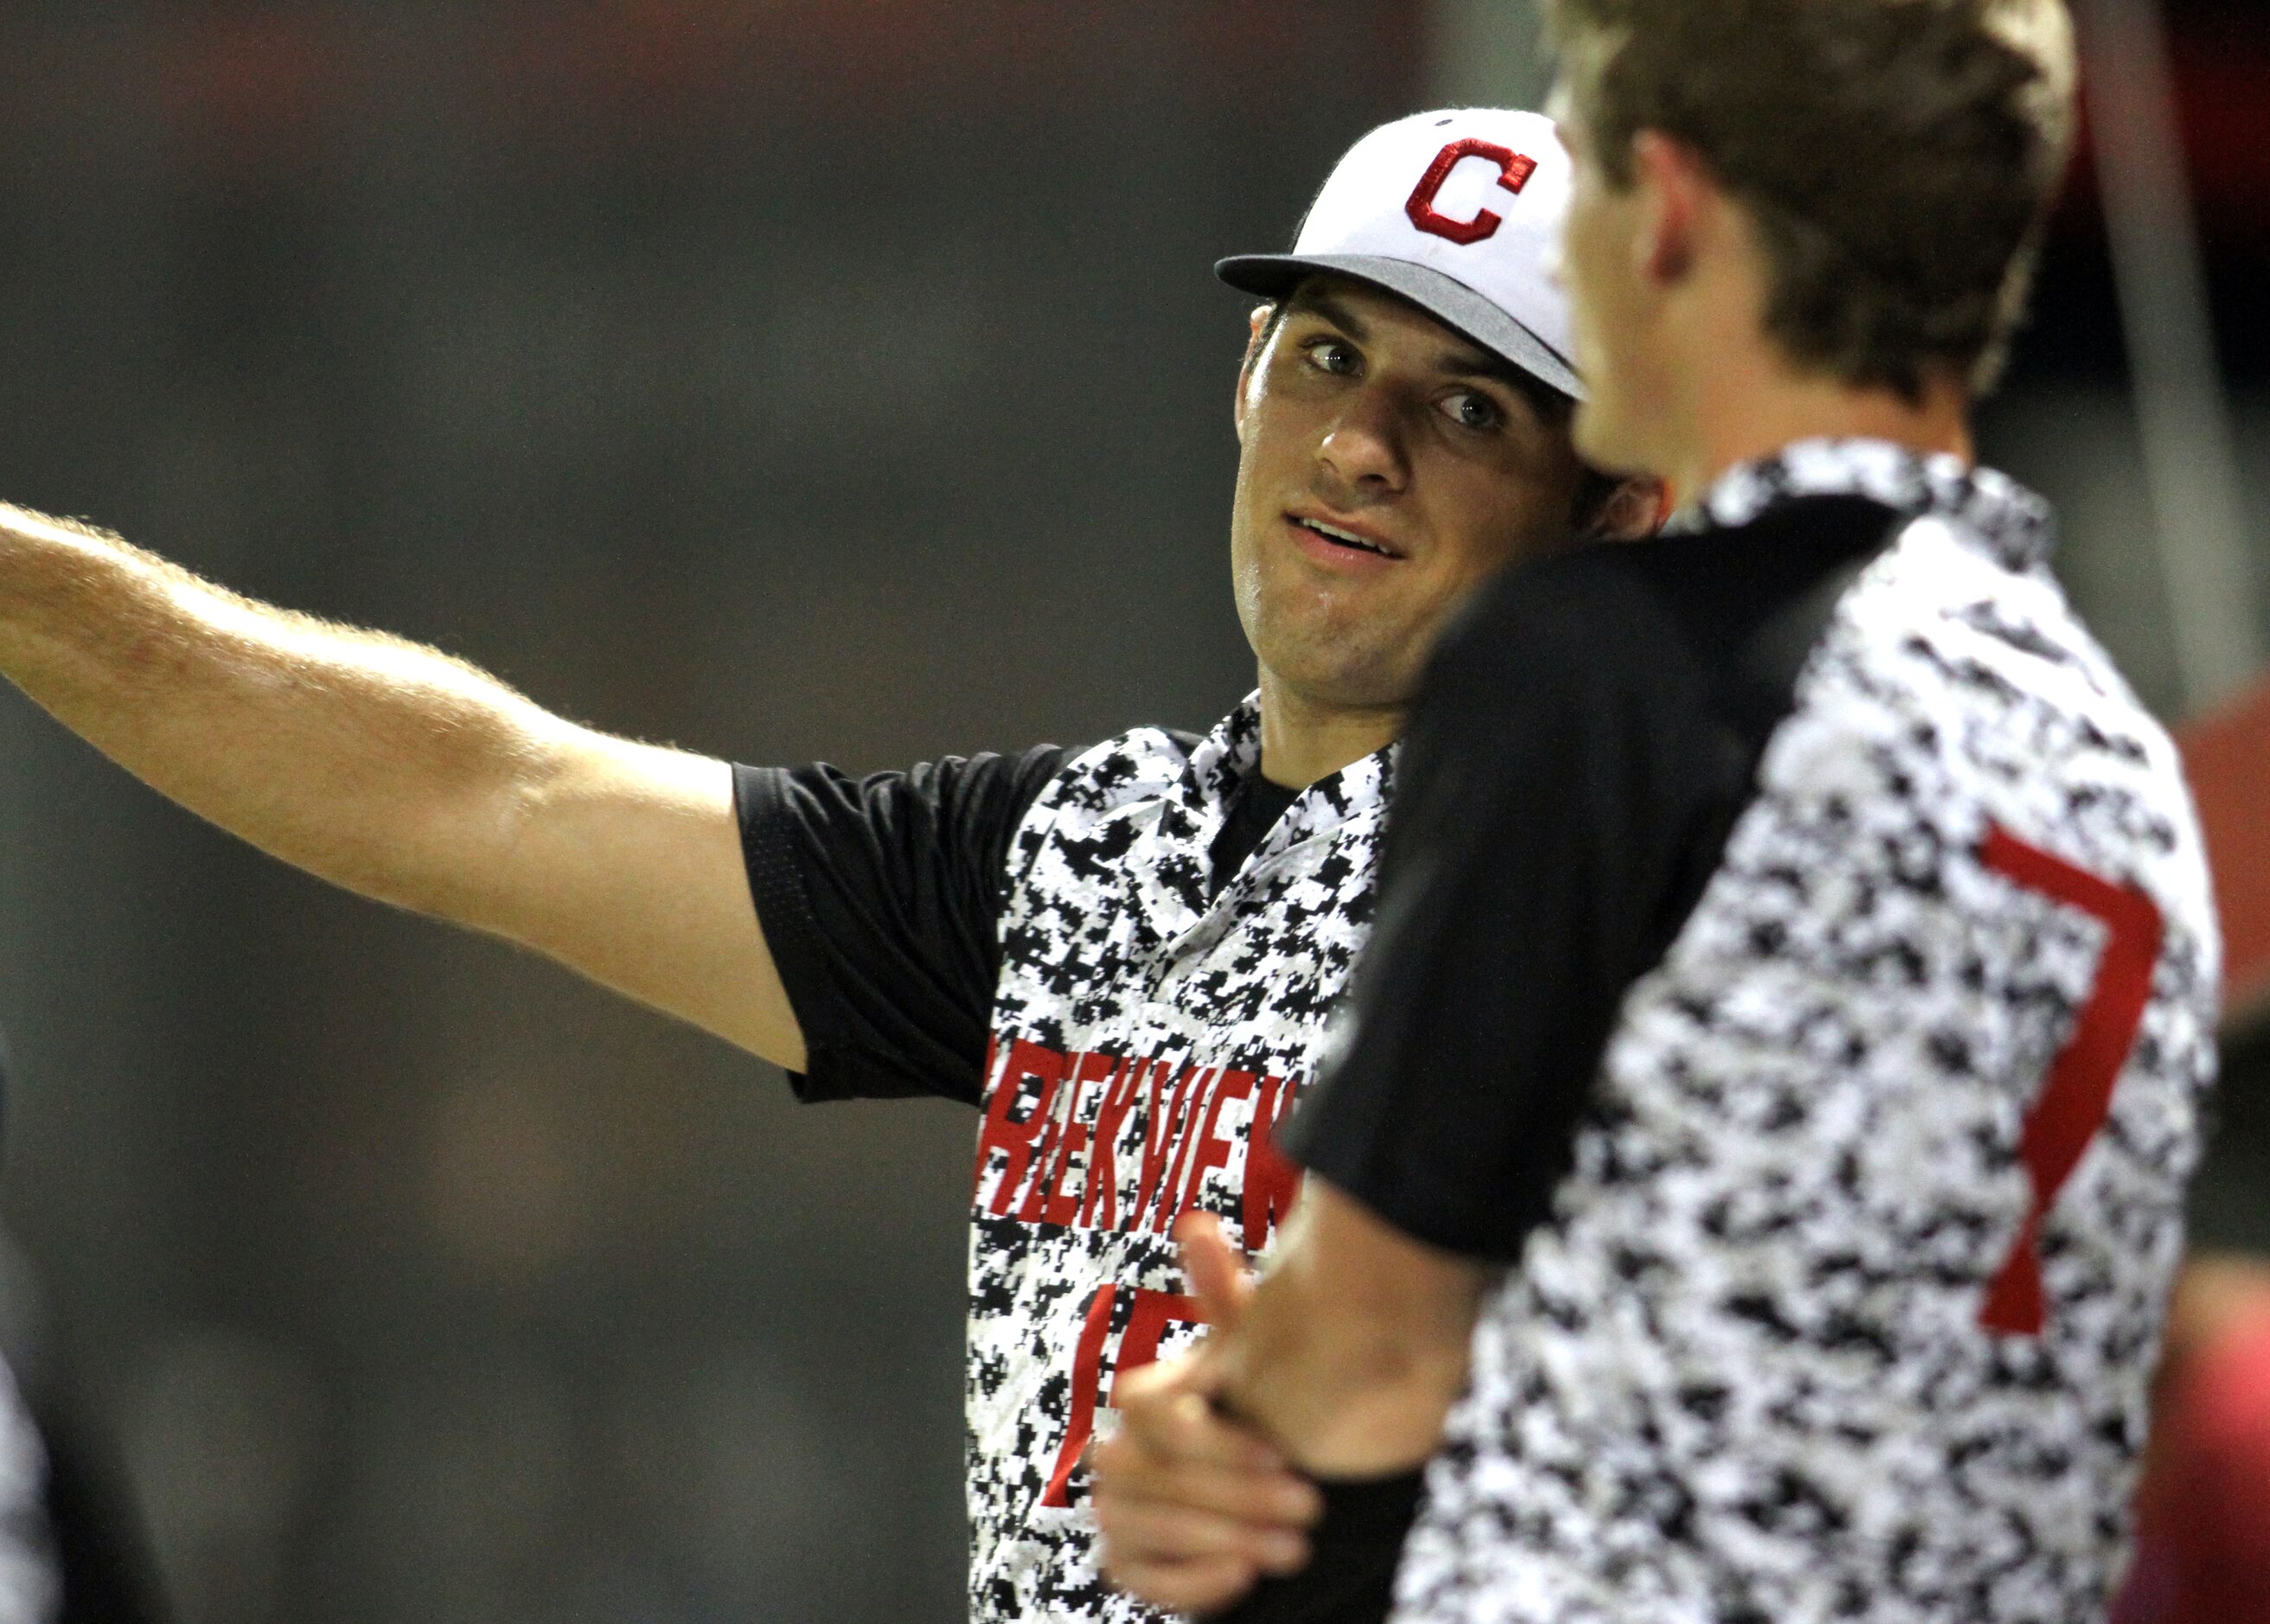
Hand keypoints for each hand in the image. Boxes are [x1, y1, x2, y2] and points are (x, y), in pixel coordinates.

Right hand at [1092, 1214, 1322, 1613]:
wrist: (1301, 1496)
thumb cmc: (1279, 1414)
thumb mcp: (1264, 1357)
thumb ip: (1228, 1303)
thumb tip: (1197, 1225)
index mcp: (1147, 1399)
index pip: (1144, 1410)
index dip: (1210, 1435)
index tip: (1284, 1450)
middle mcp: (1119, 1452)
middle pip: (1142, 1473)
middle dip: (1228, 1493)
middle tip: (1307, 1508)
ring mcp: (1119, 1510)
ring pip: (1138, 1525)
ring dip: (1215, 1536)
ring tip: (1292, 1547)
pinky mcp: (1130, 1565)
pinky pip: (1135, 1578)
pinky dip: (1187, 1582)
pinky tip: (1242, 1575)